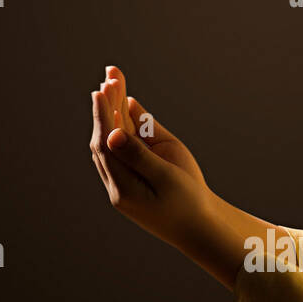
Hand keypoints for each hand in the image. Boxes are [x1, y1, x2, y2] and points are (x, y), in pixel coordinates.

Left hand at [90, 65, 212, 252]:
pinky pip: (123, 148)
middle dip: (107, 106)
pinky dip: (122, 124)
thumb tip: (113, 134)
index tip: (102, 89)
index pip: (106, 145)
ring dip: (112, 111)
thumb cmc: (189, 203)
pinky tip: (123, 103)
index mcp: (123, 189)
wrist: (199, 228)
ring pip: (112, 142)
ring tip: (114, 80)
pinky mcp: (133, 178)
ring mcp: (124, 182)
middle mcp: (118, 185)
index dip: (103, 115)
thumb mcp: (168, 178)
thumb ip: (140, 155)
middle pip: (105, 139)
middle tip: (111, 73)